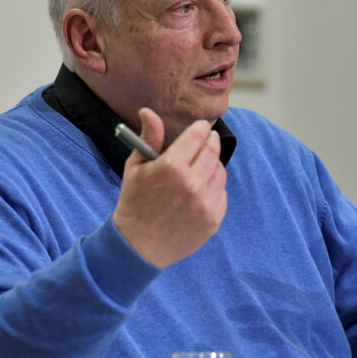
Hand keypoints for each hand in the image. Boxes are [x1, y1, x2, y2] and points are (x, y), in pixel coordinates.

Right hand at [113, 108, 227, 267]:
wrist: (138, 246)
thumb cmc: (134, 203)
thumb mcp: (136, 167)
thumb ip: (149, 138)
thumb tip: (148, 111)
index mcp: (171, 167)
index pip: (197, 136)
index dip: (201, 128)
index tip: (202, 127)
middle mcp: (191, 183)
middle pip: (213, 150)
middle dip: (210, 142)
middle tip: (207, 140)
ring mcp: (205, 203)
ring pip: (220, 171)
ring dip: (213, 164)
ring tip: (200, 168)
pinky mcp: (213, 219)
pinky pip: (222, 193)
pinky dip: (214, 187)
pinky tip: (199, 190)